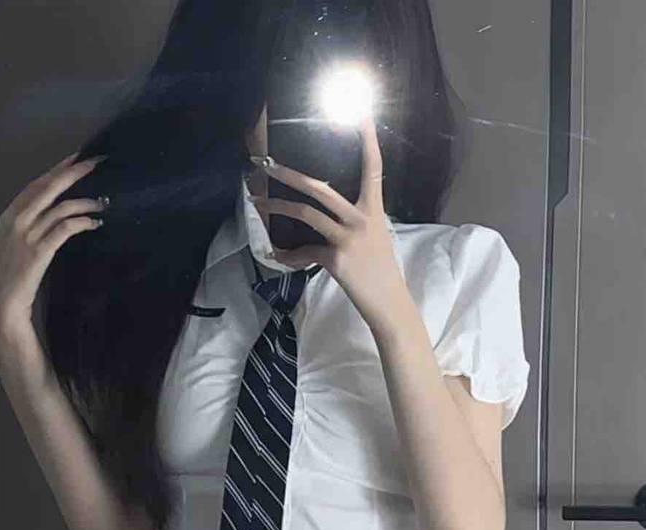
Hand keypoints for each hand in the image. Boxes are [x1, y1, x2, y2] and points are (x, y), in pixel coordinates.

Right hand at [0, 151, 107, 340]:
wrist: (3, 303)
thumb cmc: (13, 278)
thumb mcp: (16, 245)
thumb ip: (31, 227)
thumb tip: (55, 215)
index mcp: (10, 215)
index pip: (37, 184)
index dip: (58, 169)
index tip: (77, 158)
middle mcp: (17, 219)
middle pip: (49, 186)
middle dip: (74, 172)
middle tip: (95, 162)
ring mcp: (27, 234)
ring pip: (61, 206)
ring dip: (85, 201)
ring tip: (104, 202)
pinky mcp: (40, 250)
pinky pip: (66, 228)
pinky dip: (82, 222)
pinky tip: (95, 222)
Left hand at [248, 113, 407, 329]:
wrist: (389, 303)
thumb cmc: (380, 270)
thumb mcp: (375, 237)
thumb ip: (354, 220)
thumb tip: (326, 215)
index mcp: (374, 209)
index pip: (373, 166)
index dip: (368, 137)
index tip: (362, 110)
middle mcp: (362, 218)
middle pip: (320, 188)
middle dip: (289, 174)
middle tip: (268, 163)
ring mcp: (348, 238)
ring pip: (306, 213)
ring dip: (277, 206)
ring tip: (257, 201)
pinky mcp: (336, 259)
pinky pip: (305, 252)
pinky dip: (290, 255)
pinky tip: (278, 257)